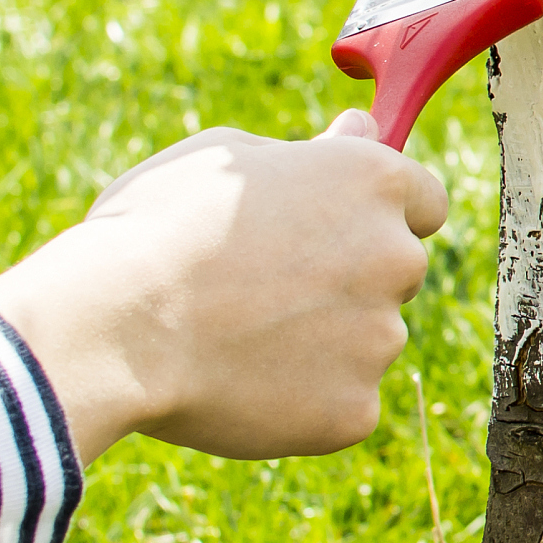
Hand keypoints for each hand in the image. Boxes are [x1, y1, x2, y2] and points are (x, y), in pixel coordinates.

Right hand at [0, 112, 447, 465]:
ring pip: (364, 341)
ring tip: (235, 334)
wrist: (117, 326)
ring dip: (321, 340)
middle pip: (395, 272)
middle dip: (347, 277)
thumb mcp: (225, 155)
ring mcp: (380, 340)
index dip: (383, 213)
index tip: (345, 225)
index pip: (424, 200)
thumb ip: (310, 152)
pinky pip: (339, 403)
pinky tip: (239, 381)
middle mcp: (395, 258)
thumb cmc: (157, 226)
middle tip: (264, 284)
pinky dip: (301, 399)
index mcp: (374, 182)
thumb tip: (359, 131)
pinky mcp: (355, 411)